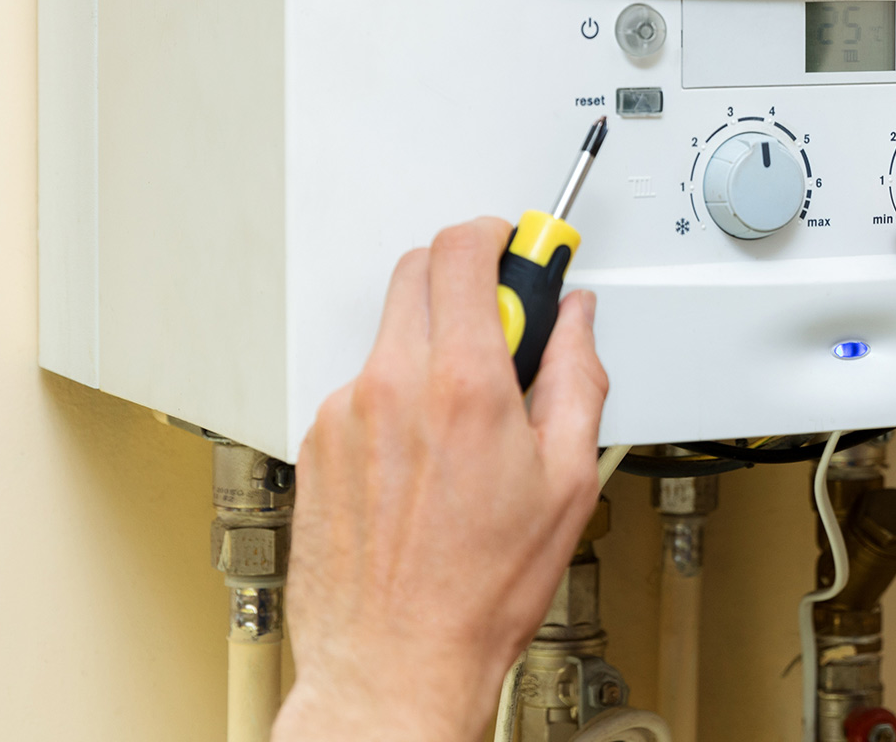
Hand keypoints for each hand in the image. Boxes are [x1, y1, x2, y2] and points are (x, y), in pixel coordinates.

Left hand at [273, 217, 607, 741]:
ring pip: (392, 331)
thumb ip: (577, 377)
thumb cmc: (478, 591)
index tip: (521, 247)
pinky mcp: (317, 442)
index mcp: (463, 387)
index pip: (463, 251)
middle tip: (505, 326)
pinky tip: (426, 457)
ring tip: (466, 420)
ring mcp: (345, 413)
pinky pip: (364, 385)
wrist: (396, 661)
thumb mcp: (567, 480)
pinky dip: (398, 396)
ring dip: (434, 345)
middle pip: (419, 270)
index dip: (498, 235)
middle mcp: (392, 387)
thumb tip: (576, 324)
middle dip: (467, 279)